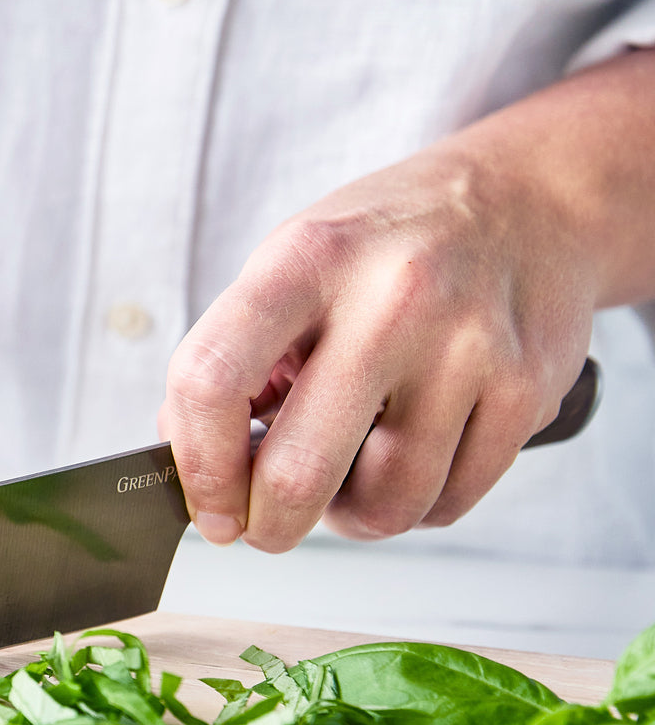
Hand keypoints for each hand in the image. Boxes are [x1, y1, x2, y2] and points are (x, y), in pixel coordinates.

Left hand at [162, 137, 595, 551]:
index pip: (213, 380)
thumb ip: (236, 356)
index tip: (206, 508)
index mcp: (307, 258)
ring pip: (383, 506)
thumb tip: (193, 461)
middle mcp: (391, 299)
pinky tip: (412, 458)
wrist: (531, 198)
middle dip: (268, 526)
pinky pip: (449, 504)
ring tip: (351, 472)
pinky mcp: (528, 391)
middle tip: (265, 527)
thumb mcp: (294, 262)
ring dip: (352, 516)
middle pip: (299, 472)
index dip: (198, 467)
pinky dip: (417, 505)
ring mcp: (468, 348)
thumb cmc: (392, 243)